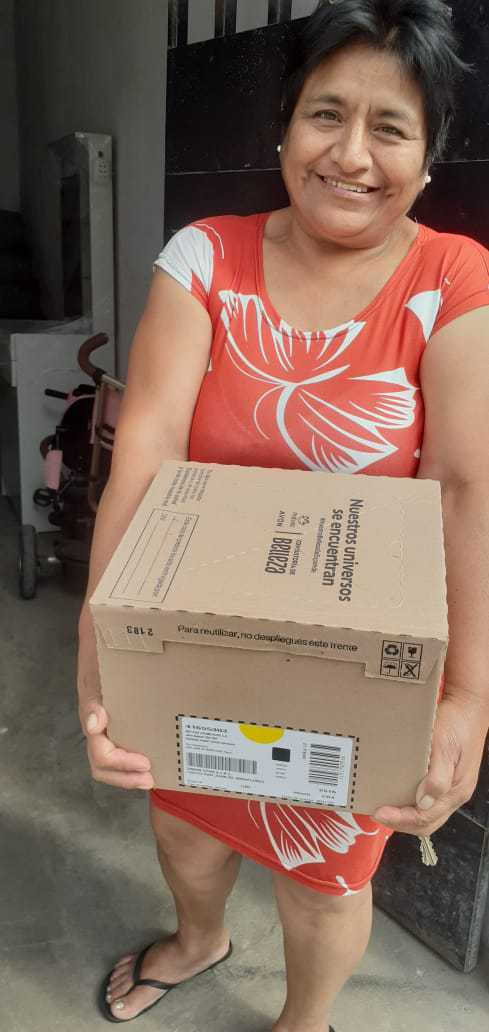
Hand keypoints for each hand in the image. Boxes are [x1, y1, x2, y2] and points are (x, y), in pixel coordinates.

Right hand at [78, 626, 153, 790]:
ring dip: (129, 773)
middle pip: (103, 766)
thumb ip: (94, 698)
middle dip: (126, 777)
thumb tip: (94, 725)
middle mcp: (97, 725)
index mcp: (91, 716)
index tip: (144, 763)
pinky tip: (154, 755)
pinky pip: (122, 744)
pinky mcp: (119, 718)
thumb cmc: (100, 652)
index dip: (121, 765)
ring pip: (110, 761)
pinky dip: (134, 758)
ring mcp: (106, 723)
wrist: (100, 632)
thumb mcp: (96, 671)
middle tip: (150, 777)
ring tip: (151, 775)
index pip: (100, 754)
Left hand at [373, 692, 488, 835]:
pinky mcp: (446, 777)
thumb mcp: (445, 747)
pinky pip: (428, 799)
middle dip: (400, 823)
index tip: (380, 812)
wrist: (469, 706)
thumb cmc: (458, 723)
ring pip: (427, 814)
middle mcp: (455, 793)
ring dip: (404, 815)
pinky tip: (398, 793)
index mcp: (456, 790)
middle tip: (377, 813)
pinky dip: (410, 802)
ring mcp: (451, 786)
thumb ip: (438, 777)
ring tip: (384, 806)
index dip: (400, 819)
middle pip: (426, 822)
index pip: (426, 818)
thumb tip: (424, 803)